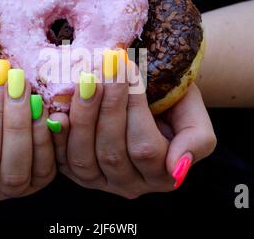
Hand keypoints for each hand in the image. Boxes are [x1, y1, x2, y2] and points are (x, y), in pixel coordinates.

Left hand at [51, 63, 215, 198]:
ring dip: (82, 116)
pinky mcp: (75, 173)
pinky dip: (57, 134)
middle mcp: (131, 185)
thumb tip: (176, 168)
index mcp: (162, 175)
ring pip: (84, 158)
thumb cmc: (172, 105)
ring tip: (86, 81)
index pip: (145, 147)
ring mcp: (100, 182)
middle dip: (107, 106)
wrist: (148, 102)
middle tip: (105, 69)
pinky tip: (59, 107)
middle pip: (112, 152)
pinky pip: (60, 160)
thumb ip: (196, 141)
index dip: (134, 108)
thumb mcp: (193, 116)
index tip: (129, 67)